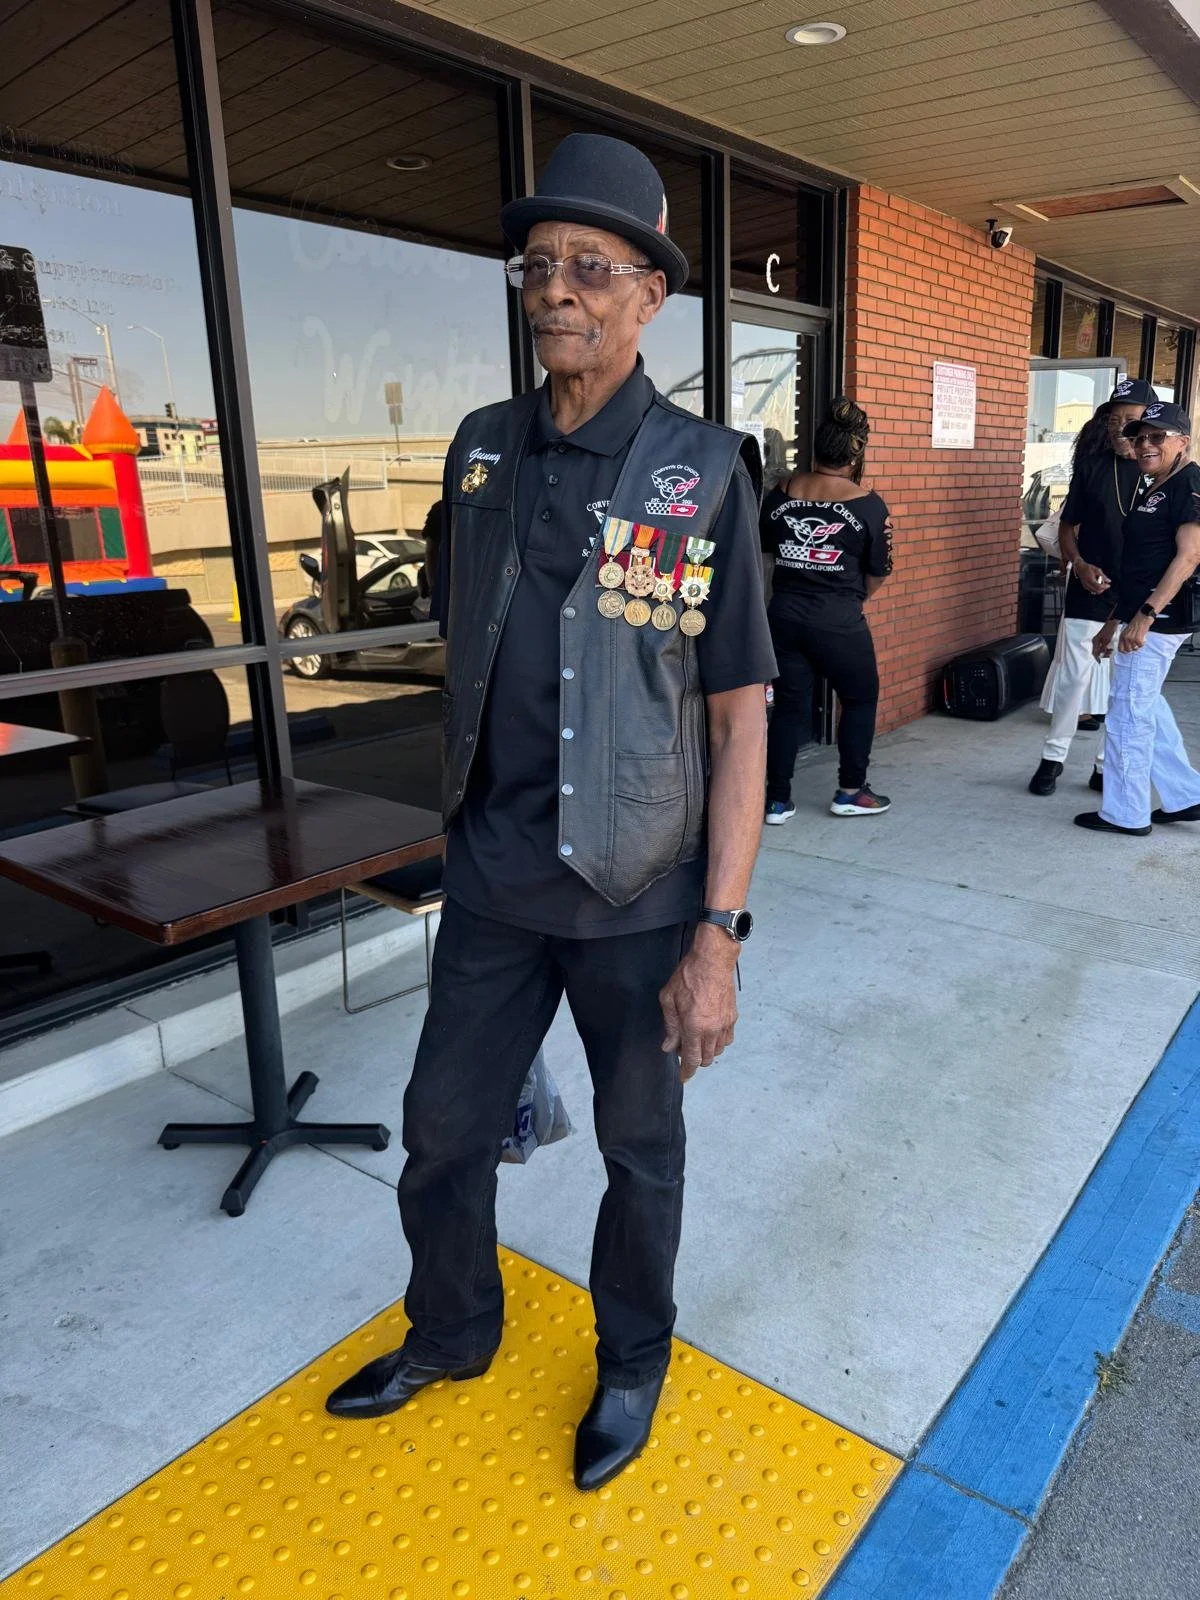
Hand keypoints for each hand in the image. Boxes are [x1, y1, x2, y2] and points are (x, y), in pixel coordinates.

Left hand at [660, 926, 737, 1082]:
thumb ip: (670, 1026)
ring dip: (706, 1051)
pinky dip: (718, 1042)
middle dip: (695, 1060)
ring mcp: (725, 1024)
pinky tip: (709, 1032)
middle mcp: (713, 1030)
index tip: (683, 1077)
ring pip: (718, 1051)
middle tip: (683, 1048)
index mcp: (695, 1027)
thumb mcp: (669, 999)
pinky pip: (727, 1039)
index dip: (687, 1071)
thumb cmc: (687, 976)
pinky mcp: (733, 1017)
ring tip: (695, 1039)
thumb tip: (669, 1046)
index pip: (692, 1059)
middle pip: (706, 1058)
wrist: (713, 959)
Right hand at [1073, 559, 1109, 594]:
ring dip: (1100, 589)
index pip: (1099, 586)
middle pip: (1097, 591)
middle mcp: (1087, 584)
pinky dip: (1096, 588)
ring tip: (1100, 582)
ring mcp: (1086, 586)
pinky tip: (1097, 583)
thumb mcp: (1097, 570)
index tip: (1109, 585)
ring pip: (1095, 592)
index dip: (1105, 587)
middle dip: (1103, 589)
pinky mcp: (1085, 587)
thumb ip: (1103, 576)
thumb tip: (1109, 581)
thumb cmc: (1089, 568)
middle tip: (1105, 584)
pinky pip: (1093, 590)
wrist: (1080, 568)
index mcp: (1090, 580)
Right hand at [1092, 621, 1116, 659]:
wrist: (1112, 623)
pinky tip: (1110, 648)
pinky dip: (1106, 648)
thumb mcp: (1106, 640)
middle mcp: (1095, 641)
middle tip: (1108, 656)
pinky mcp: (1101, 639)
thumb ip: (1103, 648)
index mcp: (1095, 642)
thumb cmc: (1109, 630)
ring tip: (1110, 651)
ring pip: (1100, 649)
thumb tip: (1101, 654)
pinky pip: (1102, 646)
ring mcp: (1098, 640)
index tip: (1100, 662)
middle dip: (1102, 654)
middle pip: (1096, 651)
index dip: (1097, 658)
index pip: (1094, 652)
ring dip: (1105, 651)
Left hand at [1118, 614, 1150, 652]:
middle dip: (1133, 649)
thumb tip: (1128, 647)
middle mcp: (1126, 638)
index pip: (1120, 649)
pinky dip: (1143, 643)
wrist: (1143, 617)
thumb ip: (1126, 638)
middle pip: (1128, 650)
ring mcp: (1132, 639)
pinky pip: (1140, 645)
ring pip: (1134, 648)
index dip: (1125, 651)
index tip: (1129, 650)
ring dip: (1138, 646)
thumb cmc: (1136, 623)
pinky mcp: (1138, 639)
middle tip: (1136, 645)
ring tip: (1140, 640)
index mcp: (1122, 636)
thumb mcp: (1127, 631)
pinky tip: (1143, 639)